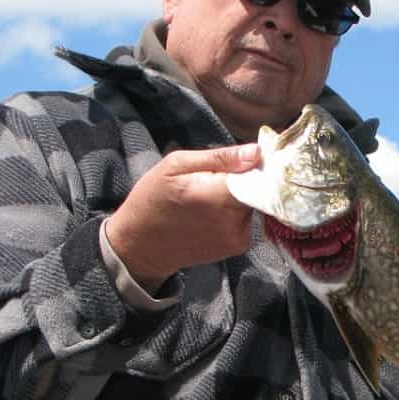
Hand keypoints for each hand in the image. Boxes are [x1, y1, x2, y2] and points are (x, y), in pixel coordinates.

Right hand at [104, 143, 260, 291]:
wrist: (140, 246)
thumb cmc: (152, 199)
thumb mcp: (176, 166)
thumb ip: (219, 158)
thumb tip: (256, 152)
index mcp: (219, 195)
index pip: (258, 172)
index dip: (252, 163)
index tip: (238, 159)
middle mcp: (234, 220)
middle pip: (258, 188)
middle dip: (243, 179)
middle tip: (214, 178)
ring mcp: (238, 237)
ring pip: (252, 204)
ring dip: (238, 197)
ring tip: (209, 197)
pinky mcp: (237, 248)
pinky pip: (246, 220)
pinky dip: (234, 213)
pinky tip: (211, 214)